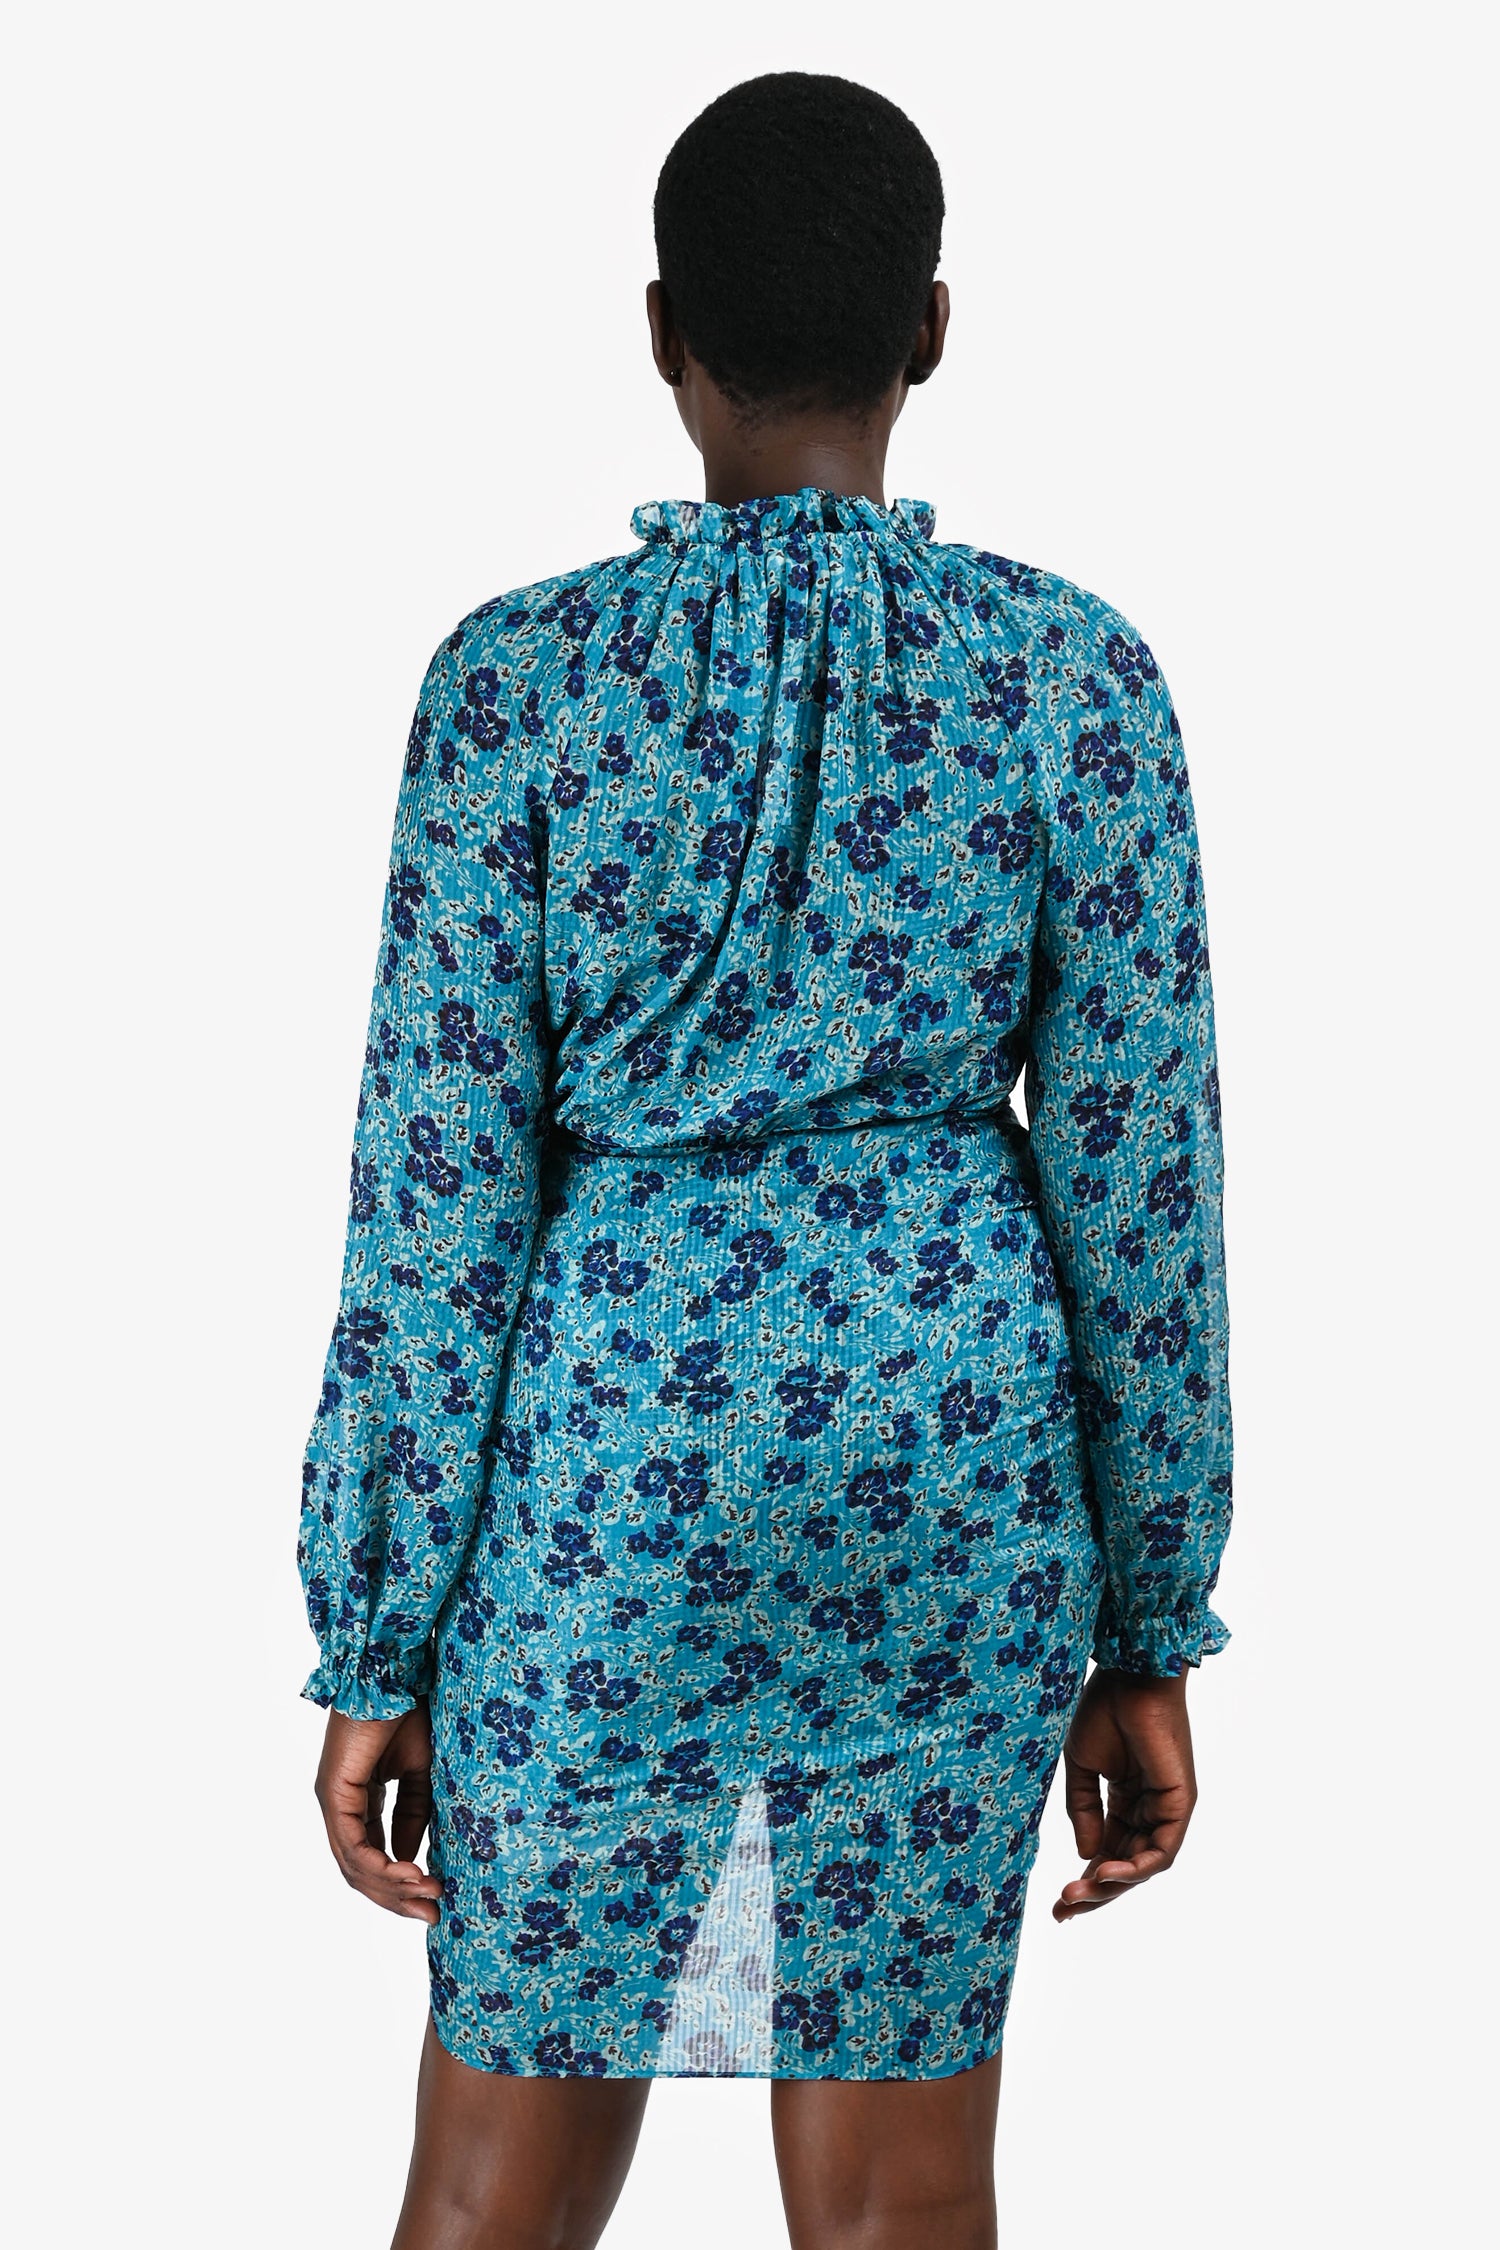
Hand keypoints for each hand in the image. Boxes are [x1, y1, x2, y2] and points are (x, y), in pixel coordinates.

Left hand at [314, 1699, 442, 1924]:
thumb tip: (410, 1857)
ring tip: (427, 1894)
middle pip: (361, 1870)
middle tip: (432, 1914)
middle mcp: (339, 1806)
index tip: (436, 1896)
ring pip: (354, 1864)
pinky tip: (408, 1873)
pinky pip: (352, 1844)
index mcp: (357, 1801)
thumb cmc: (407, 1712)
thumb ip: (414, 1814)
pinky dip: (380, 1864)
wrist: (392, 1675)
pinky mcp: (333, 1793)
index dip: (401, 1882)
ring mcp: (333, 1801)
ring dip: (391, 1886)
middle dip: (396, 1897)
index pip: (372, 1856)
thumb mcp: (420, 1773)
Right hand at [1053, 1665, 1196, 1921]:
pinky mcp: (1180, 1804)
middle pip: (1124, 1865)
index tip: (1057, 1904)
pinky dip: (1135, 1868)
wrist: (1128, 1674)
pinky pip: (1162, 1851)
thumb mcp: (1081, 1767)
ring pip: (1142, 1865)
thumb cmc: (1104, 1708)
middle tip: (1063, 1911)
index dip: (1085, 1879)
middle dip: (1095, 1893)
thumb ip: (1083, 1810)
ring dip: (1111, 1886)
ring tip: (1077, 1895)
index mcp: (1124, 1799)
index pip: (1107, 1851)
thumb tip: (1087, 1855)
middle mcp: (1148, 1808)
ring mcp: (1166, 1808)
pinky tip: (1105, 1874)